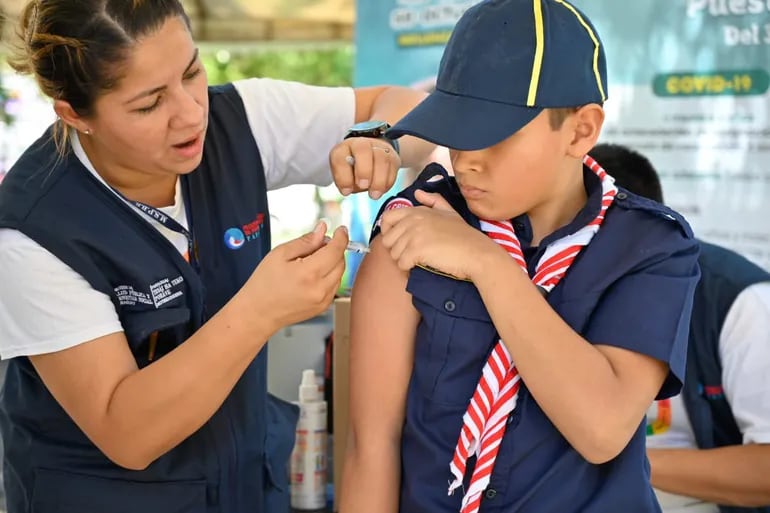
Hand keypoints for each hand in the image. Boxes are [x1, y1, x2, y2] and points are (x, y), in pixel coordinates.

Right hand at [247, 222, 347, 332]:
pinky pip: (334, 286)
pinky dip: (329, 276)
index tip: (341, 230)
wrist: (258, 313)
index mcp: (309, 273)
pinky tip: (311, 276)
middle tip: (318, 245)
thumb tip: (322, 230)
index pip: (336, 250)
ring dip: (332, 263)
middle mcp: (320, 288)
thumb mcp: (280, 254)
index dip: (341, 237)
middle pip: (341, 262)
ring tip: (310, 262)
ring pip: (340, 274)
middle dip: (334, 250)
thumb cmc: (264, 284)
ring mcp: (323, 300)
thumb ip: (305, 241)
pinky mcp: (323, 307)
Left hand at [329, 137, 400, 199]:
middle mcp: (360, 144)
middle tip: (364, 186)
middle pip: (363, 150)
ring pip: (381, 158)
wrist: (371, 159)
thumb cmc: (353, 171)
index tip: (346, 192)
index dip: (343, 176)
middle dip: (363, 171)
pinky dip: (388, 181)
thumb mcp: (344, 177)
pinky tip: (382, 190)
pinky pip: (392, 166)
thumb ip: (344, 182)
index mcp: (343, 149)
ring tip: (375, 195)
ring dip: (378, 179)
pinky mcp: (392, 155)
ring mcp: (378, 147)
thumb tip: (348, 190)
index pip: (340, 158)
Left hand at [379, 190, 498, 279]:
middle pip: (388, 239)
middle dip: (397, 249)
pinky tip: (421, 265)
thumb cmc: (464, 235)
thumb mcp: (450, 212)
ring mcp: (414, 234)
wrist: (476, 252)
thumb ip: (433, 200)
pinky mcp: (417, 250)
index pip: (387, 217)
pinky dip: (409, 268)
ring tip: (419, 260)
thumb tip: (417, 193)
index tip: (398, 240)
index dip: (388, 231)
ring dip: (404, 260)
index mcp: (418, 211)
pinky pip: (401, 263)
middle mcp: (413, 220)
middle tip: (412, 254)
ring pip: (394, 253)